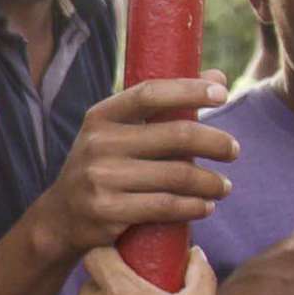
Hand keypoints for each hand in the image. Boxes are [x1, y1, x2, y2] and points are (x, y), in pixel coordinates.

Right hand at [32, 77, 237, 258]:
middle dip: (215, 142)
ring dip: (211, 182)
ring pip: (177, 176)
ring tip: (223, 186)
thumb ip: (164, 107)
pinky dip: (194, 207)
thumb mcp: (119, 133)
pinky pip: (166, 206)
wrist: (60, 218)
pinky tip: (205, 206)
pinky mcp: (107, 212)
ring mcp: (101, 179)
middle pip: (176, 136)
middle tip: (234, 150)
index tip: (222, 93)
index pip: (150, 94)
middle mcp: (98, 144)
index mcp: (100, 117)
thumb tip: (218, 76)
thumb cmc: (103, 168)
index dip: (189, 90)